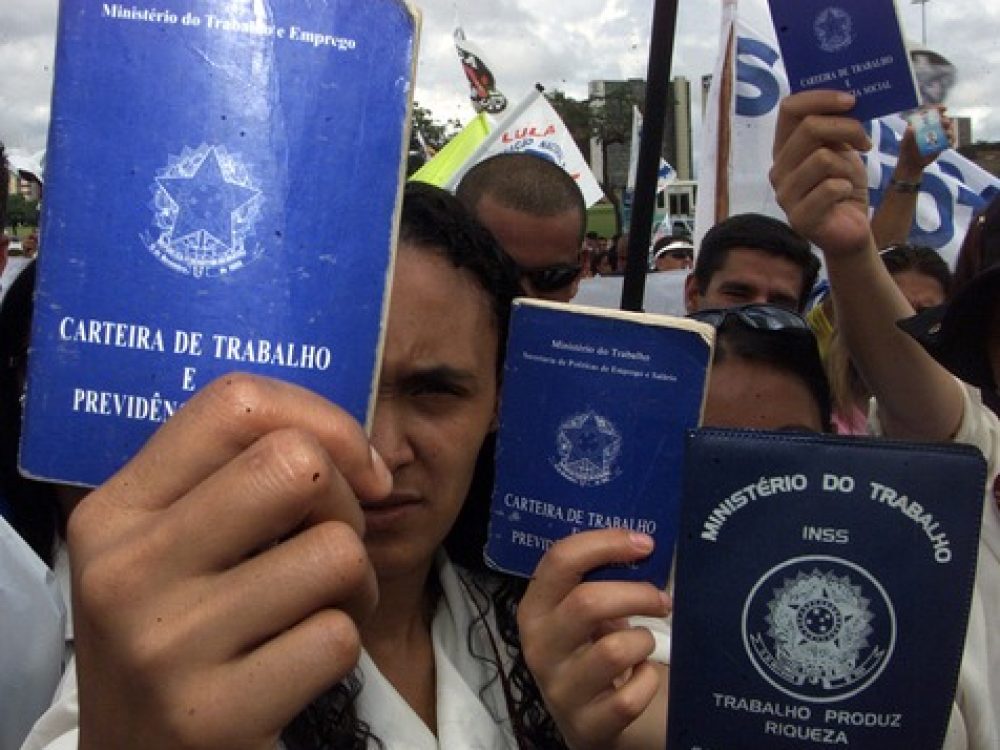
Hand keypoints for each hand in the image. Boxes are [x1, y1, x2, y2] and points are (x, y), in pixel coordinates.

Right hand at [70, 373, 390, 749]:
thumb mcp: (170, 549)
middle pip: (297, 465)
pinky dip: (343, 643)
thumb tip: (355, 451)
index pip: (235, 403)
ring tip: (320, 608)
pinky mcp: (212, 717)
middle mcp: (125, 571)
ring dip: (356, 583)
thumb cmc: (180, 634)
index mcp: (115, 512)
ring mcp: (165, 646)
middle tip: (330, 545)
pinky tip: (302, 662)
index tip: (357, 468)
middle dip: (347, 503)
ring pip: (336, 552)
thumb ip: (234, 479)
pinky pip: (338, 636)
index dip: (324, 419)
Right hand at [518, 529, 670, 749]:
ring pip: (614, 650)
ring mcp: (559, 689)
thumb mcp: (585, 614)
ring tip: (646, 644)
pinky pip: (630, 697)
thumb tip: (644, 544)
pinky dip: (648, 683)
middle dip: (637, 595)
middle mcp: (539, 646)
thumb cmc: (594, 649)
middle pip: (587, 602)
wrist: (592, 719)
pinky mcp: (586, 726)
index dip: (605, 544)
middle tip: (662, 600)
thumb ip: (600, 581)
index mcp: (535, 608)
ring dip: (643, 641)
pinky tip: (643, 678)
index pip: (560, 560)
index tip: (645, 543)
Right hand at [770, 90, 874, 258]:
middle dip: (847, 128)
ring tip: (848, 179)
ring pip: (822, 158)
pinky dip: (846, 188)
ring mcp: (785, 194)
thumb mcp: (843, 149)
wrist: (850, 228)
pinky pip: (830, 188)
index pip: (789, 108)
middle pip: (809, 128)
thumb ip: (837, 126)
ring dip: (847, 166)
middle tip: (865, 141)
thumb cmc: (844, 186)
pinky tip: (844, 197)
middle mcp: (779, 169)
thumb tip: (850, 96)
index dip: (820, 98)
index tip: (851, 100)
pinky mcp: (799, 217)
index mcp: (785, 148)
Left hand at [897, 105, 953, 176]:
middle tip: (944, 123)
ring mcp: (938, 136)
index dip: (938, 109)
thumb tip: (912, 127)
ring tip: (947, 134)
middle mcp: (932, 128)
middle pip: (943, 120)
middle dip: (945, 120)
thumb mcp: (905, 141)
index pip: (932, 112)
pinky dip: (951, 140)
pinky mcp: (942, 144)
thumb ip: (908, 134)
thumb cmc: (906, 150)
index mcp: (923, 123)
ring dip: (950, 130)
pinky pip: (950, 141)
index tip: (944, 109)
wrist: (911, 163)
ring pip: (949, 129)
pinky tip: (949, 142)